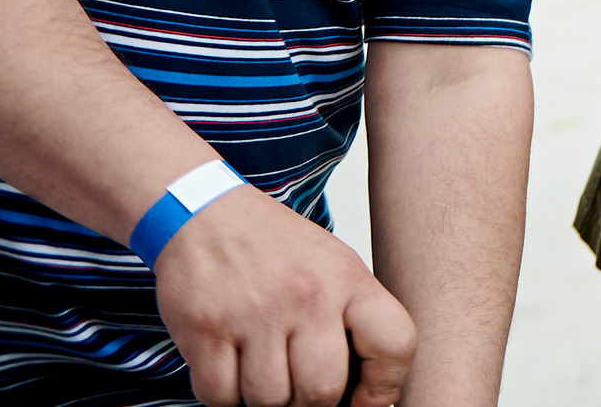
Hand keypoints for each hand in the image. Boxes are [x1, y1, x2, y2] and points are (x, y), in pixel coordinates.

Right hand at [153, 183, 414, 406]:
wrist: (206, 214)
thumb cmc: (276, 250)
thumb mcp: (334, 268)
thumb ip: (352, 322)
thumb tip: (363, 393)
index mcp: (349, 279)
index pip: (395, 344)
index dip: (385, 388)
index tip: (367, 401)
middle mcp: (308, 295)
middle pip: (323, 391)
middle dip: (311, 403)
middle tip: (298, 388)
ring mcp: (255, 313)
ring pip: (269, 401)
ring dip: (264, 399)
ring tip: (261, 369)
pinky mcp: (205, 329)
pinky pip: (220, 397)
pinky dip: (224, 396)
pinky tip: (230, 367)